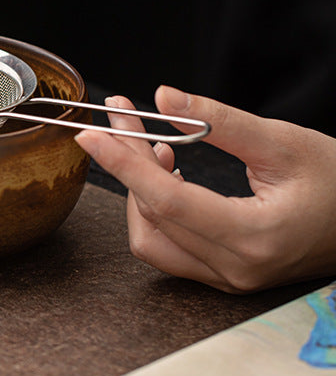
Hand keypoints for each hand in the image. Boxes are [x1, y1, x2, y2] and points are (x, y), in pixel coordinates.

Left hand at [75, 85, 335, 292]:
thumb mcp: (283, 141)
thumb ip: (220, 119)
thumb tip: (164, 97)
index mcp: (254, 236)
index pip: (167, 201)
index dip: (123, 164)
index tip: (91, 135)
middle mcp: (236, 267)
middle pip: (153, 213)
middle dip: (128, 160)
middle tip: (121, 117)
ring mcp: (229, 277)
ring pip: (152, 238)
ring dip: (139, 188)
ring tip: (153, 145)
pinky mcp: (225, 273)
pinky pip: (169, 247)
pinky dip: (156, 208)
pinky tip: (168, 171)